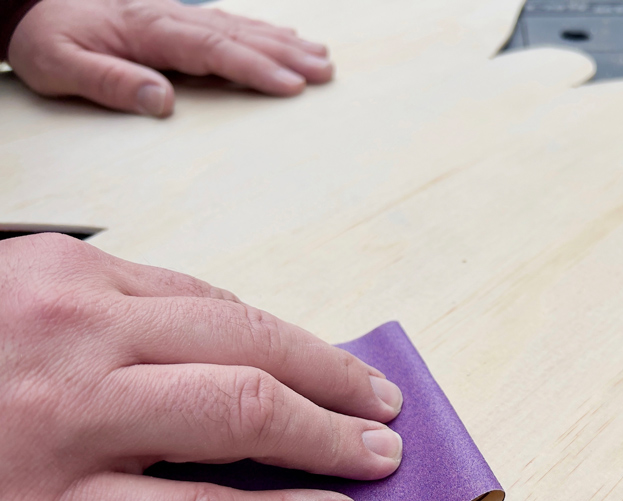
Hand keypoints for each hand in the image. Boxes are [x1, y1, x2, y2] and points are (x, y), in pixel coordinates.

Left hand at [0, 234, 402, 500]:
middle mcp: (59, 397)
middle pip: (239, 405)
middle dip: (329, 427)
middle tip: (384, 443)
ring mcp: (63, 314)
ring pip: (234, 329)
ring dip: (316, 362)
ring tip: (363, 389)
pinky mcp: (64, 263)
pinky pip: (193, 290)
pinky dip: (251, 323)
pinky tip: (286, 349)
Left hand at [7, 0, 333, 116]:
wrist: (27, 4)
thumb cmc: (45, 39)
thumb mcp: (60, 66)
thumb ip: (111, 83)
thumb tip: (164, 102)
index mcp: (148, 31)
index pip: (212, 50)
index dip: (255, 68)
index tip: (291, 85)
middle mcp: (170, 18)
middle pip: (239, 36)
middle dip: (286, 54)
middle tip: (326, 71)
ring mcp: (176, 15)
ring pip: (240, 27)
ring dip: (283, 42)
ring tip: (323, 57)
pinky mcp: (176, 19)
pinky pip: (229, 24)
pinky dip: (262, 32)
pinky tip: (285, 39)